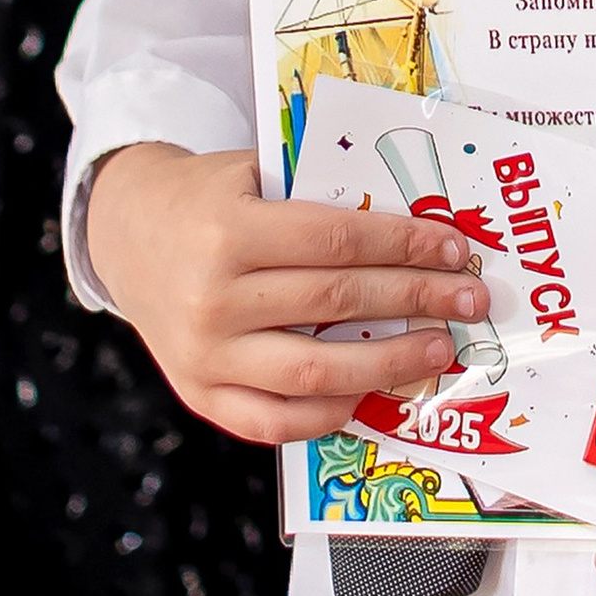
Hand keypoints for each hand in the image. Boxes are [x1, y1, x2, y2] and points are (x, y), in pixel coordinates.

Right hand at [84, 144, 492, 447]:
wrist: (127, 234)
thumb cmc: (208, 196)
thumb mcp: (256, 174)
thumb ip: (318, 199)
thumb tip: (412, 229)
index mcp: (230, 232)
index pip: (337, 241)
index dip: (403, 246)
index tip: (453, 249)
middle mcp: (215, 300)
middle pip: (336, 303)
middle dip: (414, 301)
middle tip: (468, 301)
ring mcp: (205, 357)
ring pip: (312, 373)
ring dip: (388, 365)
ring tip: (438, 351)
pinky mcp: (199, 396)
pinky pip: (272, 422)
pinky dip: (328, 414)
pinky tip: (371, 394)